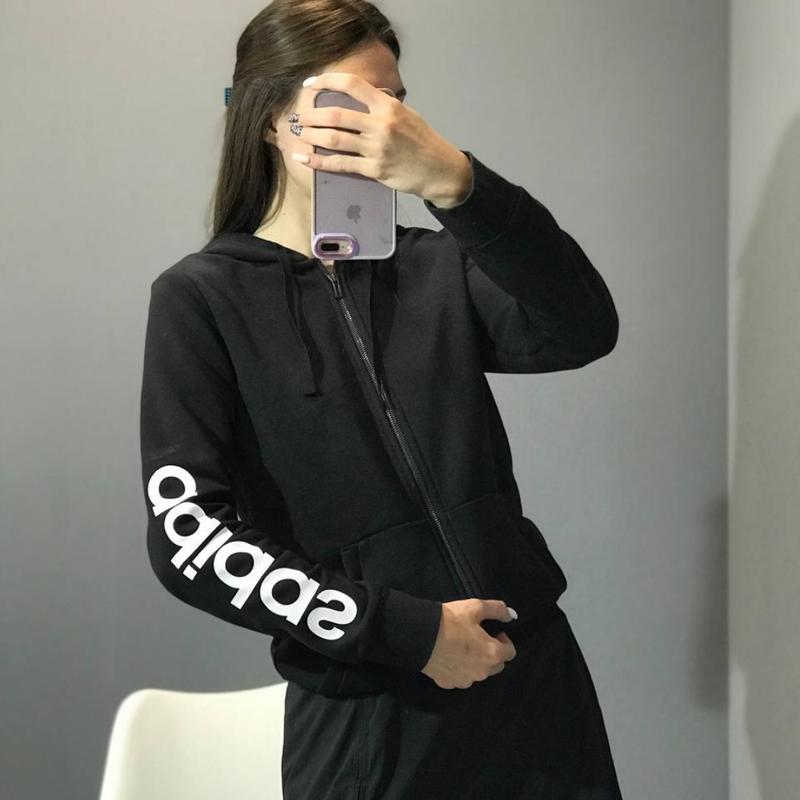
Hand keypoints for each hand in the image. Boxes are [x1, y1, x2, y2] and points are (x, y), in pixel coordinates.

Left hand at [289, 72, 472, 206]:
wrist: (440, 170)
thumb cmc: (422, 141)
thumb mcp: (407, 114)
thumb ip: (384, 105)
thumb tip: (363, 97)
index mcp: (388, 105)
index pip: (352, 85)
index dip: (327, 81)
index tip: (310, 84)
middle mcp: (381, 124)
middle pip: (336, 115)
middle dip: (312, 115)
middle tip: (299, 118)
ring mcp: (377, 148)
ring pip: (335, 140)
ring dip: (312, 136)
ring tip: (300, 135)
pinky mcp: (375, 169)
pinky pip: (341, 164)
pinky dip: (320, 162)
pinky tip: (306, 159)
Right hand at [421, 599, 516, 689]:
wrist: (420, 636)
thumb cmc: (450, 620)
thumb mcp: (475, 607)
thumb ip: (498, 610)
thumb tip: (512, 616)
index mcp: (492, 654)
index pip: (510, 652)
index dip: (504, 640)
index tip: (493, 631)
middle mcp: (482, 672)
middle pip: (496, 665)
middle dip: (492, 652)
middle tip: (478, 638)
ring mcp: (465, 680)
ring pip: (479, 672)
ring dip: (477, 662)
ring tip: (462, 646)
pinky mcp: (450, 684)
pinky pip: (462, 677)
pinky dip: (460, 668)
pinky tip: (450, 655)